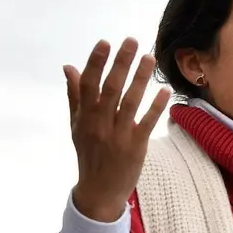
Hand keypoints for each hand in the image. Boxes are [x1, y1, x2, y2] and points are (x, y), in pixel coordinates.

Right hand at [67, 38, 170, 221]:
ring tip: (149, 58)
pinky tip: (164, 90)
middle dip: (121, 64)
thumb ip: (75, 96)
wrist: (99, 192)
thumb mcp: (77, 126)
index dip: (96, 63)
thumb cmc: (89, 154)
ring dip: (140, 79)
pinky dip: (155, 106)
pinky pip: (147, 123)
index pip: (89, 85)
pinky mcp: (135, 147)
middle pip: (110, 89)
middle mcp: (99, 124)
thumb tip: (69, 67)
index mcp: (84, 117)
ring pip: (129, 103)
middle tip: (132, 41)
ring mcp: (117, 136)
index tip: (105, 42)